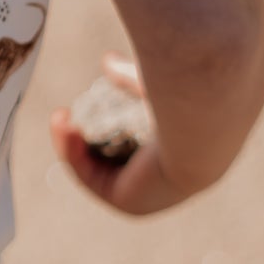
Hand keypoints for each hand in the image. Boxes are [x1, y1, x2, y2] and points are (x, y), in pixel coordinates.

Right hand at [49, 54, 194, 217]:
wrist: (202, 120)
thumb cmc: (189, 95)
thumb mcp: (152, 82)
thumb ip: (129, 76)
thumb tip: (106, 61)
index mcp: (179, 153)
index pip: (133, 143)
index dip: (107, 124)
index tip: (92, 97)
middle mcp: (165, 180)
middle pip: (113, 158)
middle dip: (85, 136)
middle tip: (67, 112)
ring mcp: (148, 195)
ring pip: (99, 168)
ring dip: (73, 144)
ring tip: (60, 116)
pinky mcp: (129, 202)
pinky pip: (91, 176)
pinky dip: (72, 152)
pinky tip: (63, 124)